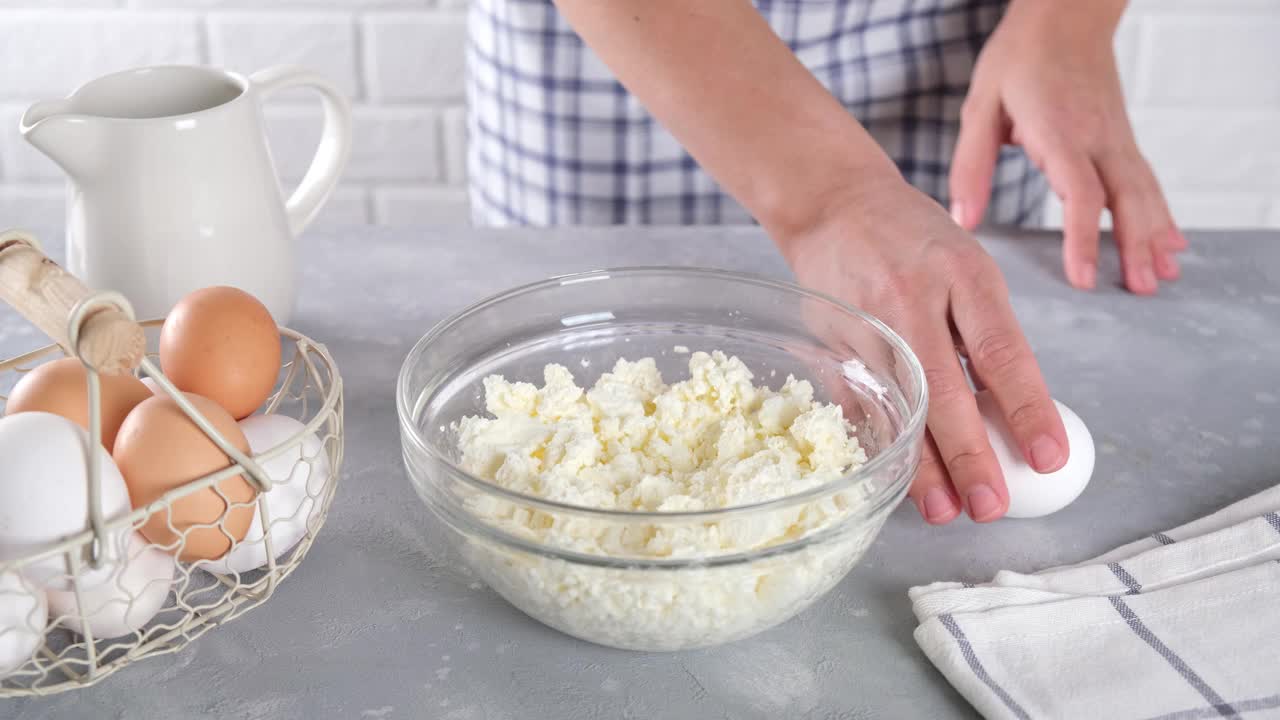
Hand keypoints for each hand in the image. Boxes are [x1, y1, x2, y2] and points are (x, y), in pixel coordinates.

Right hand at [781, 181, 1068, 523]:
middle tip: (991, 506)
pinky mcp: (832, 342)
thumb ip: (986, 331)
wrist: (830, 202)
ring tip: (945, 511)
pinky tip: (897, 479)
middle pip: (944, 391)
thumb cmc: (912, 238)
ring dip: (920, 465)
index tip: (1048, 458)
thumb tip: (1013, 412)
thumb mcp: (965, 265)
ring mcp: (867, 324)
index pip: (1002, 353)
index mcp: (963, 274)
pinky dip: (881, 444)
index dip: (1027, 410)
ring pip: (897, 406)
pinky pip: (859, 404)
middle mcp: (912, 300)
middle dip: (970, 456)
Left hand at [948, 0, 1186, 293]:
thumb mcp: (980, 106)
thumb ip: (971, 166)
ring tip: (1161, 277)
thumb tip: (964, 220)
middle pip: (1125, 198)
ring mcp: (1116, 137)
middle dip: (1134, 246)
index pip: (1080, 193)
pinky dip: (1161, 212)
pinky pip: (1146, 179)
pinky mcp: (1122, 137)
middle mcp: (1097, 137)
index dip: (1083, 237)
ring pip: (1143, 191)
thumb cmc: (1018, 59)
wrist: (1065, 15)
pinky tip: (1172, 242)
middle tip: (1140, 290)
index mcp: (1059, 133)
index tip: (1084, 276)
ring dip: (1154, 235)